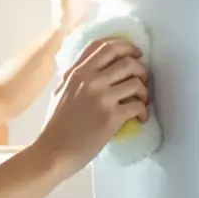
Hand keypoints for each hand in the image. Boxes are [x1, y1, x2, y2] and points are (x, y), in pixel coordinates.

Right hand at [37, 38, 148, 172]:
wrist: (53, 152)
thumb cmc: (55, 125)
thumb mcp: (60, 91)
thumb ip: (75, 77)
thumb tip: (91, 68)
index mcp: (77, 73)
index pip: (104, 46)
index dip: (125, 45)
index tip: (135, 53)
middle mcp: (90, 80)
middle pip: (127, 61)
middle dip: (141, 69)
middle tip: (142, 79)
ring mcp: (102, 98)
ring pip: (137, 82)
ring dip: (145, 91)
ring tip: (142, 101)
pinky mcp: (112, 117)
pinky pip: (138, 105)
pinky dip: (144, 111)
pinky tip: (139, 118)